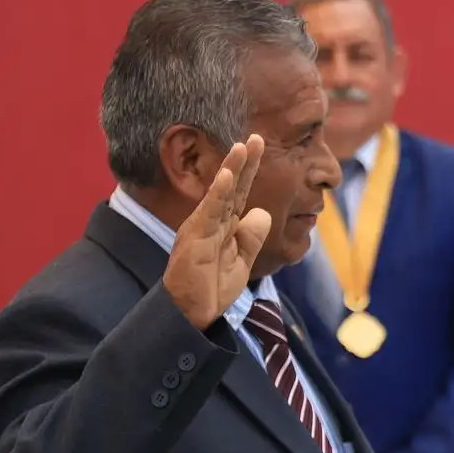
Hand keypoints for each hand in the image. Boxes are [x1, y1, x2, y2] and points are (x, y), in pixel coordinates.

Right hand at [164, 135, 269, 329]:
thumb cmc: (211, 288)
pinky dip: (218, 195)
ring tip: (242, 147)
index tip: (259, 145)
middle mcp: (210, 222)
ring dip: (231, 171)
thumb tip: (262, 212)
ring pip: (219, 196)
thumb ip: (251, 237)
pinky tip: (228, 176)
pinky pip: (208, 214)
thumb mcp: (241, 261)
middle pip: (231, 188)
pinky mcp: (194, 241)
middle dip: (244, 163)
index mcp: (223, 226)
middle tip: (256, 138)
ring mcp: (201, 230)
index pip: (240, 193)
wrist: (191, 314)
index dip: (250, 170)